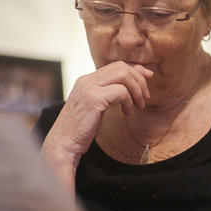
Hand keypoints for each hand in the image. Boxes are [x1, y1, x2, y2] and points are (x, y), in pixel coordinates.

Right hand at [40, 61, 152, 191]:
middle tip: (145, 97)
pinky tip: (126, 113)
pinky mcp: (94, 99)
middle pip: (121, 66)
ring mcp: (89, 88)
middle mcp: (86, 80)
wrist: (63, 144)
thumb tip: (128, 87)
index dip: (135, 69)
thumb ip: (106, 94)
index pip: (115, 65)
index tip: (147, 78)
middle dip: (139, 79)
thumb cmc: (79, 130)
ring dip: (137, 89)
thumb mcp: (93, 107)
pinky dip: (129, 101)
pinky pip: (121, 91)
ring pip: (123, 75)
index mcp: (86, 80)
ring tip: (139, 105)